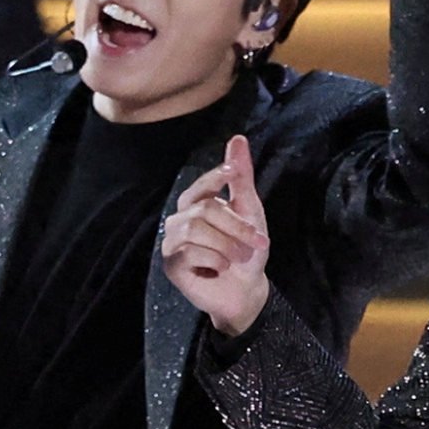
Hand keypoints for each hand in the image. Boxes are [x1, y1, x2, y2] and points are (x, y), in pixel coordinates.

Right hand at [158, 135, 271, 339]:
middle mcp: (180, 221)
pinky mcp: (171, 265)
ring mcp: (173, 243)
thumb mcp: (250, 211)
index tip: (231, 174)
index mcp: (197, 206)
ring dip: (226, 244)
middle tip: (257, 242)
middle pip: (204, 210)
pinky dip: (214, 260)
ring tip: (238, 258)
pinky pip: (191, 252)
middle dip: (235, 226)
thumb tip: (237, 138)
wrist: (245, 290)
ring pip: (196, 230)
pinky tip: (219, 269)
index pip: (199, 187)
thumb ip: (241, 177)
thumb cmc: (247, 251)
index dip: (213, 178)